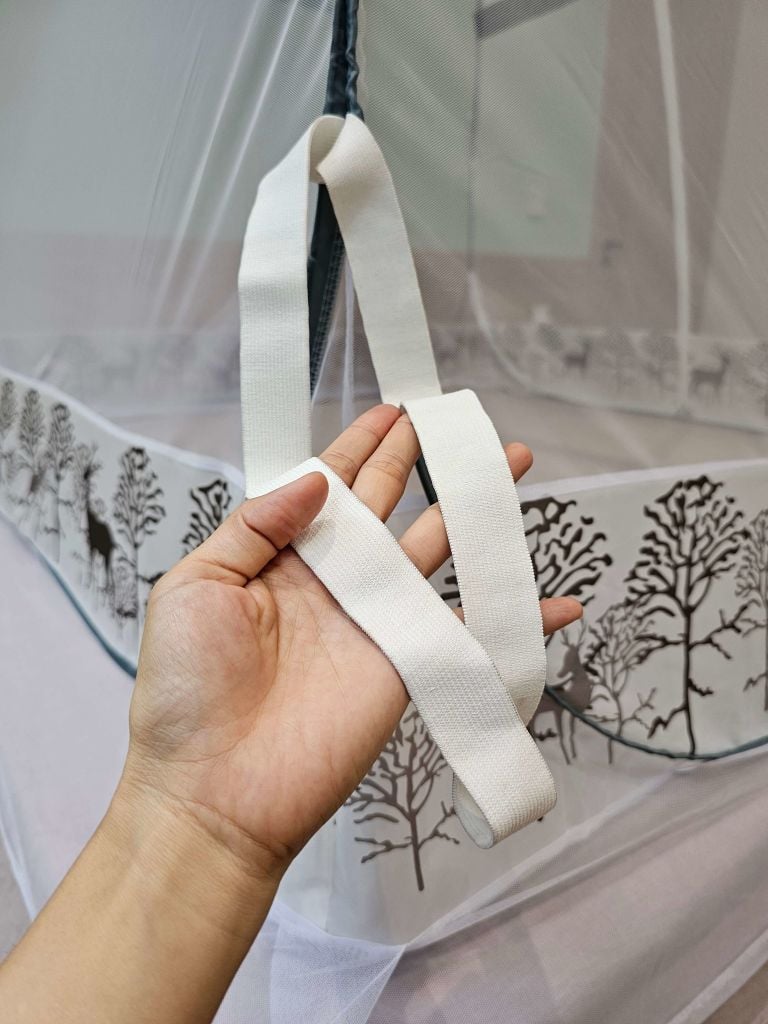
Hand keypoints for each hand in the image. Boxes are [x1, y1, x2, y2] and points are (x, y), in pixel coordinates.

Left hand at [122, 405, 581, 883]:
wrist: (215, 792)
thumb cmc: (185, 692)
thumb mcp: (195, 587)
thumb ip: (253, 526)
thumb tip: (316, 480)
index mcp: (280, 558)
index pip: (330, 486)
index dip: (361, 446)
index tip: (394, 410)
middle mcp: (334, 582)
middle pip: (389, 505)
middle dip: (423, 459)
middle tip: (458, 420)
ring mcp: (375, 621)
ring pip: (434, 550)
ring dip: (472, 510)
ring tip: (509, 466)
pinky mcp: (408, 663)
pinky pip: (469, 629)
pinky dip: (513, 615)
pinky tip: (550, 596)